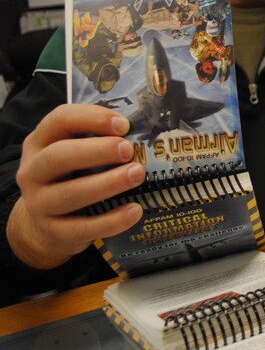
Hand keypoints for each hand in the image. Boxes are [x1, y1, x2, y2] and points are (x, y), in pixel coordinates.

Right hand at [7, 104, 145, 269]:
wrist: (46, 224)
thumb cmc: (71, 176)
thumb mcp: (75, 151)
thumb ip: (100, 137)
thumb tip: (146, 129)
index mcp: (40, 142)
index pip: (60, 119)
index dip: (93, 118)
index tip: (124, 125)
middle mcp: (33, 171)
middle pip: (58, 156)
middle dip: (98, 150)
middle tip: (128, 150)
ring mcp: (39, 203)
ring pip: (70, 194)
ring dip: (108, 183)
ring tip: (137, 175)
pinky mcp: (54, 231)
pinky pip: (83, 227)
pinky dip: (111, 220)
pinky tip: (135, 210)